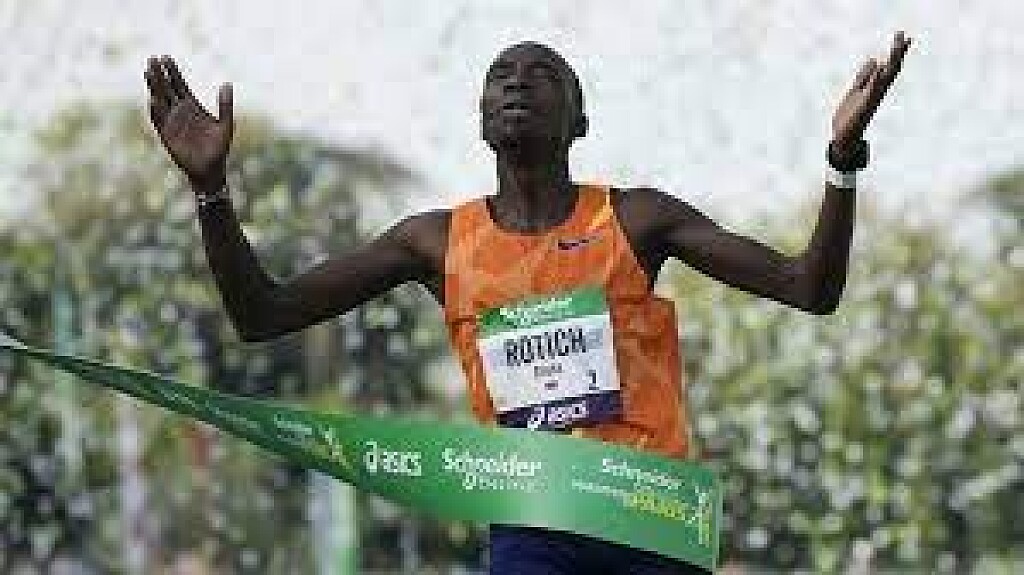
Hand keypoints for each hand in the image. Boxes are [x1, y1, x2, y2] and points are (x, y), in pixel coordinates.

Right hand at [145, 56, 233, 189]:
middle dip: (160, 74)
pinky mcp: (166, 135)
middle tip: (153, 58)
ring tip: (148, 72)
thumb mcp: (225, 125)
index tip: (165, 57)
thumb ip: (225, 105)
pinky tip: (153, 99)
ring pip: (160, 101)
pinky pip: (159, 121)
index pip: (179, 84)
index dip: (172, 71)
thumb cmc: (219, 148)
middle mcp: (179, 112)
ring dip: (154, 87)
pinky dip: (156, 111)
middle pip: (167, 89)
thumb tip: (226, 83)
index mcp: (192, 106)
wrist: (211, 170)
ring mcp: (171, 122)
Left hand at [831, 32, 910, 155]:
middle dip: (897, 52)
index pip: (889, 66)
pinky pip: (871, 92)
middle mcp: (876, 92)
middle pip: (890, 69)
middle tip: (904, 35)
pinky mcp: (863, 108)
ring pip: (884, 78)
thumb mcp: (855, 90)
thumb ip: (864, 76)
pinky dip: (875, 80)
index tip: (905, 36)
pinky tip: (880, 68)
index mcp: (874, 88)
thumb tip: (874, 60)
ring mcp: (871, 100)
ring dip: (890, 62)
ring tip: (897, 45)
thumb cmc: (850, 115)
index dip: (896, 52)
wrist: (843, 137)